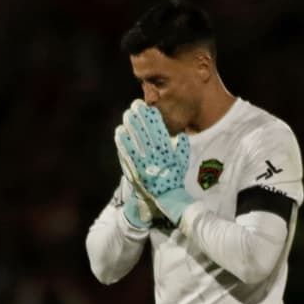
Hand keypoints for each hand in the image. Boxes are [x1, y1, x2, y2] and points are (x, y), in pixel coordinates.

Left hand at [115, 100, 193, 224]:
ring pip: (136, 139)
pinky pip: (127, 153)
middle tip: (134, 106)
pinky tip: (119, 131)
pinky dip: (123, 141)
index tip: (147, 107)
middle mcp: (157, 154)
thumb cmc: (174, 178)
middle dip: (140, 117)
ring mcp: (145, 161)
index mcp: (168, 150)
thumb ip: (182, 146)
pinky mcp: (135, 169)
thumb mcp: (183, 161)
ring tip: (126, 115)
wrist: (166, 197)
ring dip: (131, 126)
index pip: (160, 129)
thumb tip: (179, 134)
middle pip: (146, 131)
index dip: (152, 116)